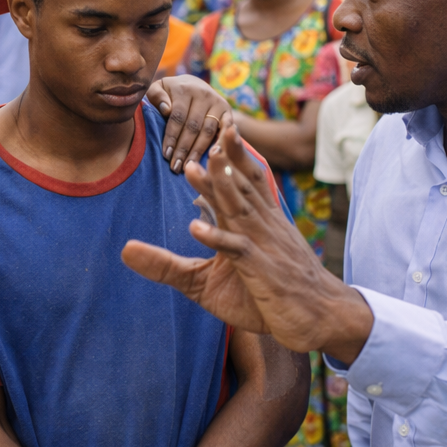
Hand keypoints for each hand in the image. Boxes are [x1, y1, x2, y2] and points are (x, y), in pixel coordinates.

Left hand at [120, 126, 372, 362]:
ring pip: (238, 211)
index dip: (236, 155)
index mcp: (262, 225)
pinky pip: (237, 250)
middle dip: (226, 158)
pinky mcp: (262, 271)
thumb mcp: (211, 280)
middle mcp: (265, 229)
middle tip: (213, 126)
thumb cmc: (274, 297)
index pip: (249, 182)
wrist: (322, 320)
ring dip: (218, 188)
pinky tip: (196, 228)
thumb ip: (166, 265)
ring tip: (197, 165)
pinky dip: (217, 238)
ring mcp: (264, 248)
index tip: (221, 129)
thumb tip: (124, 250)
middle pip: (242, 187)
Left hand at [146, 76, 232, 172]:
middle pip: (193, 127)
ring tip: (189, 167)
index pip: (178, 117)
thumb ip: (156, 96)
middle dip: (184, 149)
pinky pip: (226, 130)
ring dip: (198, 151)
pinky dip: (220, 144)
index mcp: (184, 89)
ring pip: (208, 131)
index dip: (172, 137)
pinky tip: (213, 158)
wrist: (192, 83)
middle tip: (176, 167)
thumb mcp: (158, 88)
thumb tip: (165, 109)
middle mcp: (203, 94)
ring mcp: (217, 102)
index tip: (166, 154)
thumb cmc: (169, 92)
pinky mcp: (227, 110)